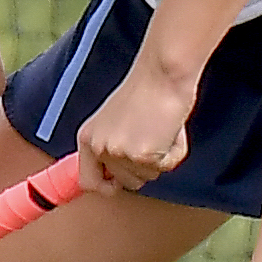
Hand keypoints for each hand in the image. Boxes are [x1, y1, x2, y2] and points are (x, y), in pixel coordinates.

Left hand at [77, 61, 194, 193]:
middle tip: (152, 136)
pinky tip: (170, 129)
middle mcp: (99, 147)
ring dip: (160, 158)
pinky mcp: (142, 155)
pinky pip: (166, 167)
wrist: (163, 74)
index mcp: (88, 138)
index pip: (87, 182)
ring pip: (148, 177)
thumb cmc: (147, 91)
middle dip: (144, 167)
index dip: (106, 188)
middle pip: (127, 183)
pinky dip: (174, 152)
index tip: (118, 186)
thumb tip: (119, 179)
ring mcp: (119, 153)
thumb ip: (114, 147)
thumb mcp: (116, 122)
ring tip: (160, 128)